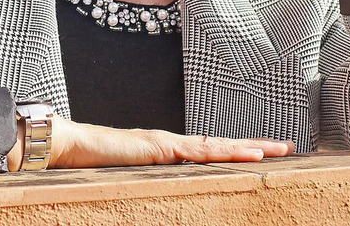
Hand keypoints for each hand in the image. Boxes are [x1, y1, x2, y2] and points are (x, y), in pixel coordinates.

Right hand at [9, 115, 293, 169]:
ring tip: (277, 151)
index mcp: (164, 154)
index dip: (234, 154)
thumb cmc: (86, 167)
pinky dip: (226, 153)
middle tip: (287, 149)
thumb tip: (154, 205)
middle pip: (219, 147)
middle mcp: (169, 145)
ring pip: (215, 147)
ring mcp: (164, 144)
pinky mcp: (158, 148)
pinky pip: (198, 152)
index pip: (207, 154)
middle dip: (253, 148)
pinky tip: (248, 155)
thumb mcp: (123, 185)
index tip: (262, 155)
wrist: (61, 147)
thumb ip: (142, 190)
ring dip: (247, 149)